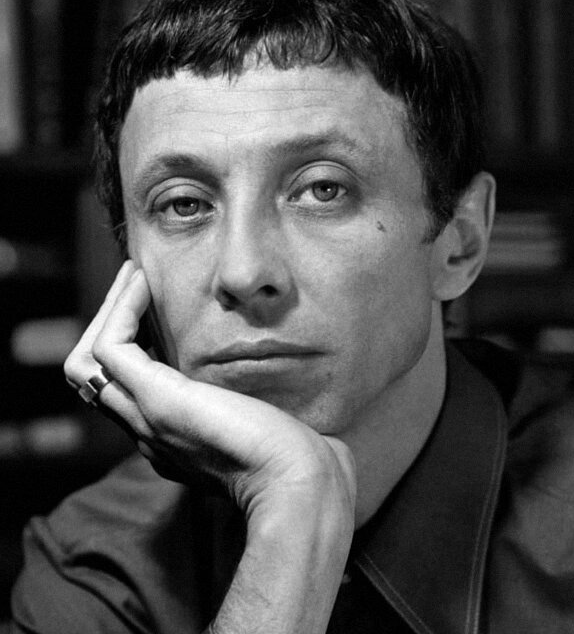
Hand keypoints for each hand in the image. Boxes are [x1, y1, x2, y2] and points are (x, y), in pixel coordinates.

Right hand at [64, 260, 355, 518]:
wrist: (300, 483)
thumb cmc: (297, 460)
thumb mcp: (263, 429)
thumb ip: (250, 410)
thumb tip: (264, 386)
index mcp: (171, 441)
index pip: (124, 394)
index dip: (132, 347)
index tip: (155, 307)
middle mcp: (148, 433)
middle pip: (93, 379)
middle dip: (108, 325)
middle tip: (133, 283)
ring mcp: (147, 418)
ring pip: (86, 364)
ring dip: (107, 312)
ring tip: (133, 275)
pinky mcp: (157, 399)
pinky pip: (111, 346)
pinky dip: (120, 308)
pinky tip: (144, 283)